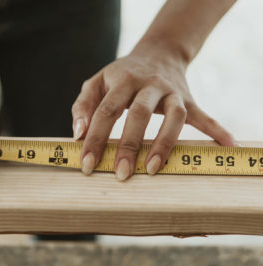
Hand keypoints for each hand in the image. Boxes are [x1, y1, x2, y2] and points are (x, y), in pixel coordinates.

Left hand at [72, 41, 234, 179]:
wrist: (157, 53)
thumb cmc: (120, 75)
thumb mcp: (97, 82)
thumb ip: (83, 106)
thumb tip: (78, 134)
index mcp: (122, 80)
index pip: (106, 111)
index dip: (96, 138)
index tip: (88, 164)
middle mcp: (149, 85)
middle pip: (139, 114)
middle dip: (129, 145)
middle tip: (121, 174)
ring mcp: (172, 91)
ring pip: (174, 116)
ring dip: (165, 143)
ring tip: (153, 169)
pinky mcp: (189, 99)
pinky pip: (203, 115)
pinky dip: (216, 130)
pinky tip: (227, 145)